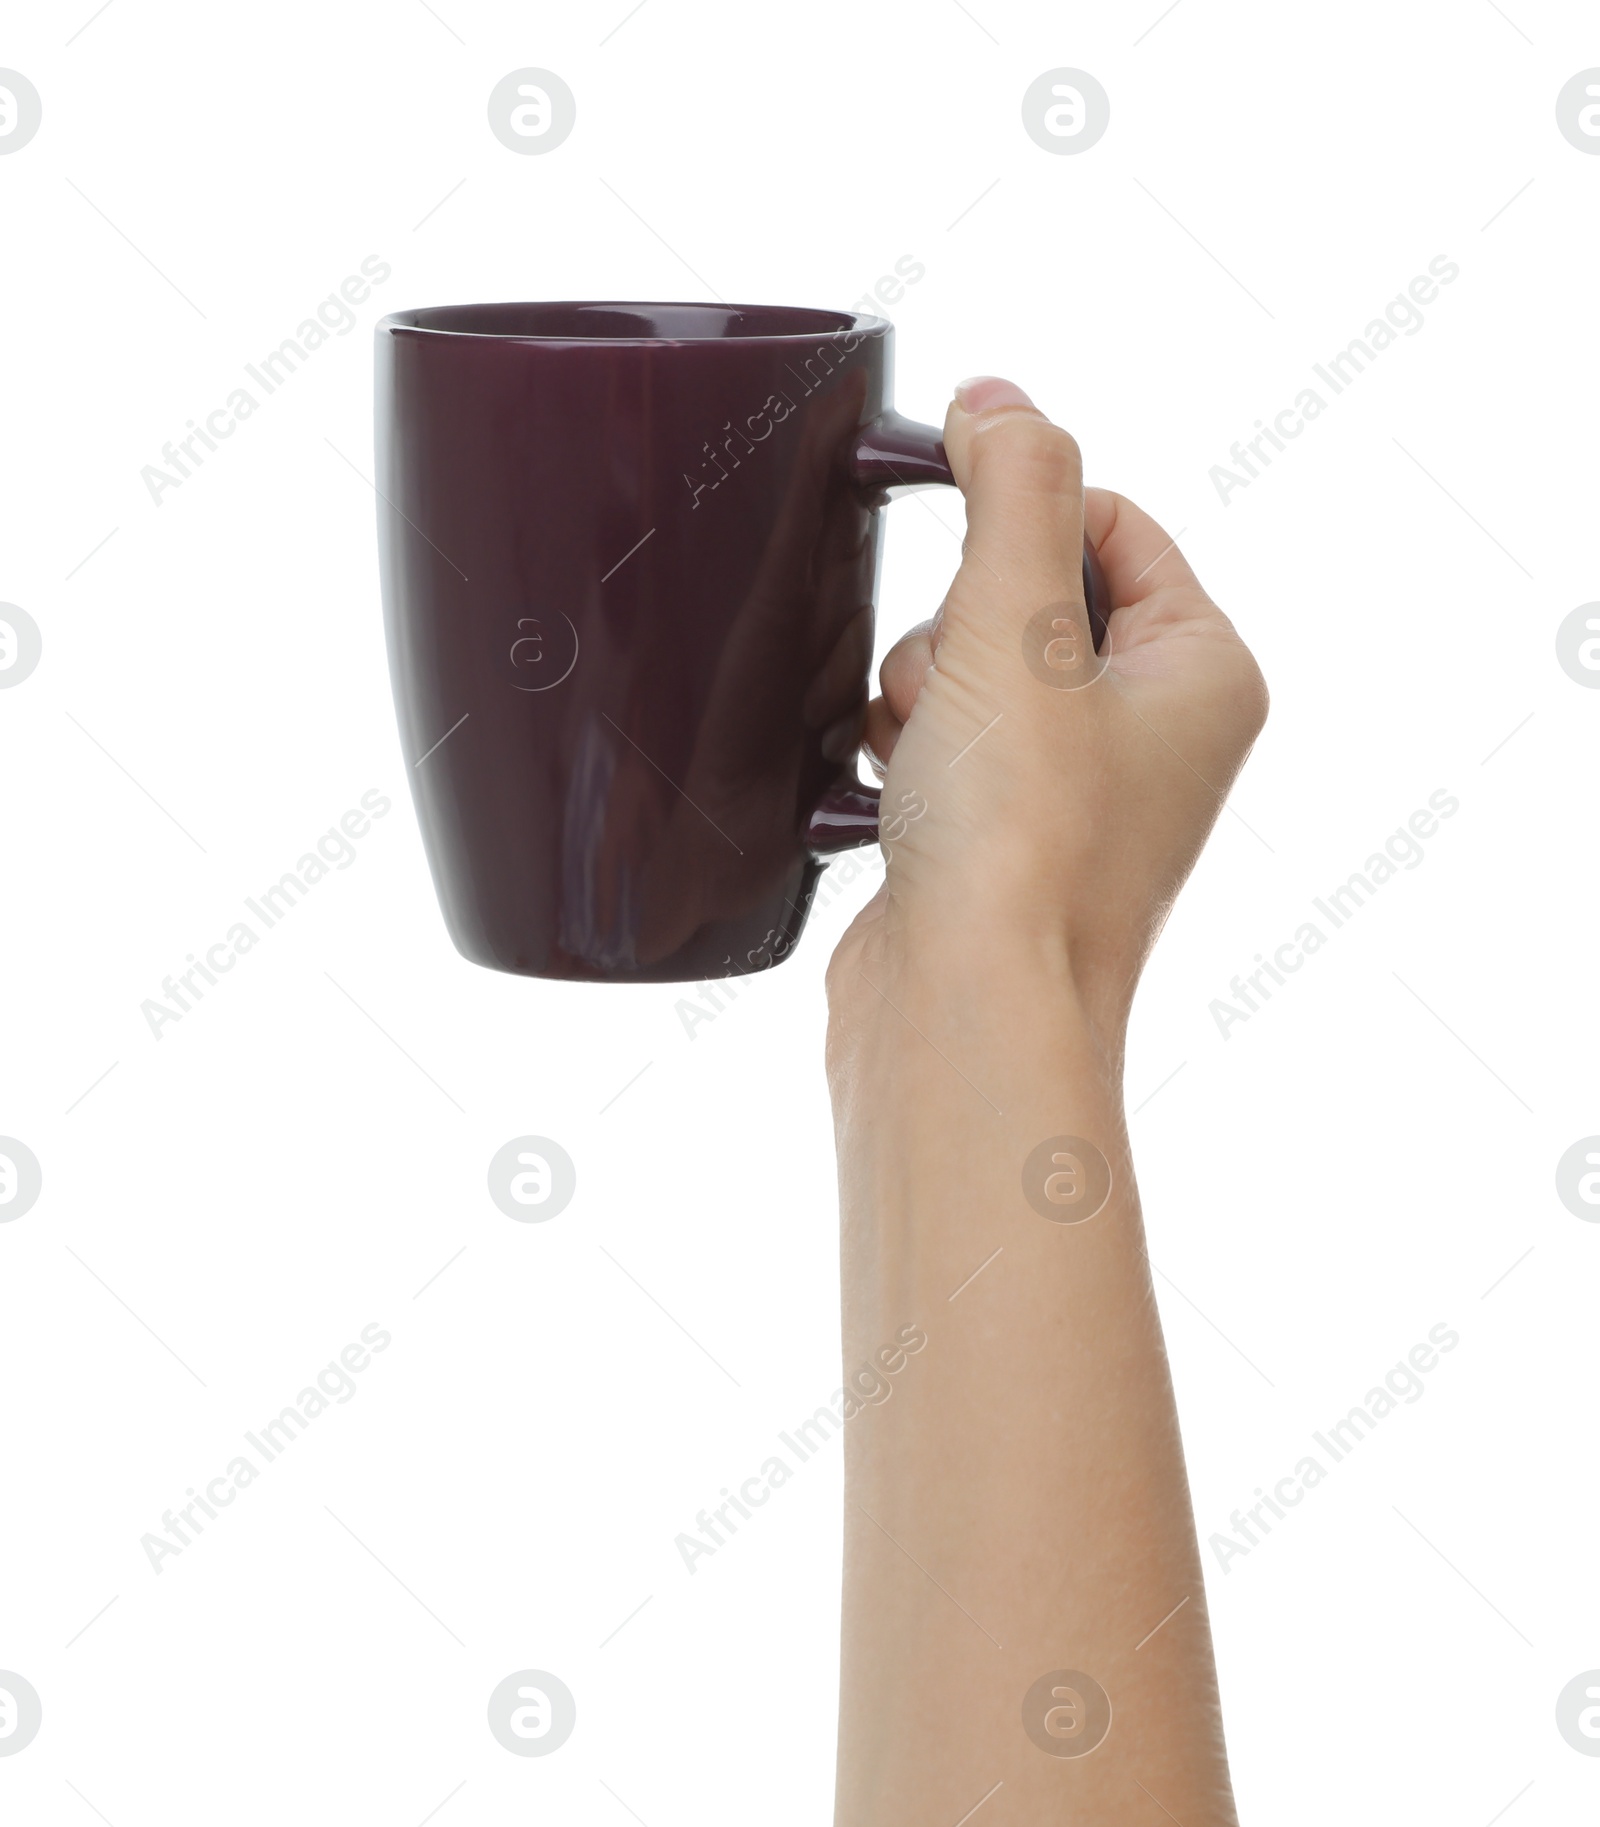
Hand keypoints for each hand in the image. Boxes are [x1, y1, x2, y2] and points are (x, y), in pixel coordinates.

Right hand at [830, 375, 1267, 1041]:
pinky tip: (897, 799)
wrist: (963, 1013)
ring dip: (919, 692)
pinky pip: (931, 742)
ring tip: (929, 763)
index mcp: (1202, 673)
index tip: (952, 513)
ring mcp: (1073, 795)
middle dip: (959, 627)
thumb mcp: (1018, 623)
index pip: (1112, 523)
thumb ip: (1014, 483)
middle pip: (1023, 595)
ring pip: (963, 668)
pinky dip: (899, 754)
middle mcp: (1152, 735)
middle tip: (959, 693)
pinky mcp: (997, 841)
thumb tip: (999, 400)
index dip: (1023, 512)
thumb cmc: (1020, 844)